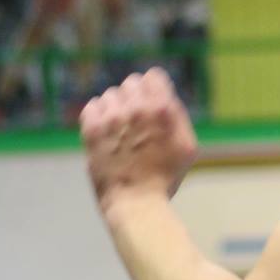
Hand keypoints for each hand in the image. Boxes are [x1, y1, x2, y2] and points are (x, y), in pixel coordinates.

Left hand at [80, 68, 199, 205]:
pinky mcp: (92, 130)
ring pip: (110, 95)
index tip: (152, 104)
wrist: (136, 204)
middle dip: (134, 99)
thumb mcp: (187, 146)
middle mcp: (136, 108)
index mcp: (162, 109)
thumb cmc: (165, 178)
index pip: (153, 76)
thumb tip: (165, 96)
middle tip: (136, 122)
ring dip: (115, 109)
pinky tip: (105, 133)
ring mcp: (112, 119)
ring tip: (120, 131)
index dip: (154, 89)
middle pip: (130, 83)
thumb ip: (178, 115)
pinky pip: (92, 107)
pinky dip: (97, 117)